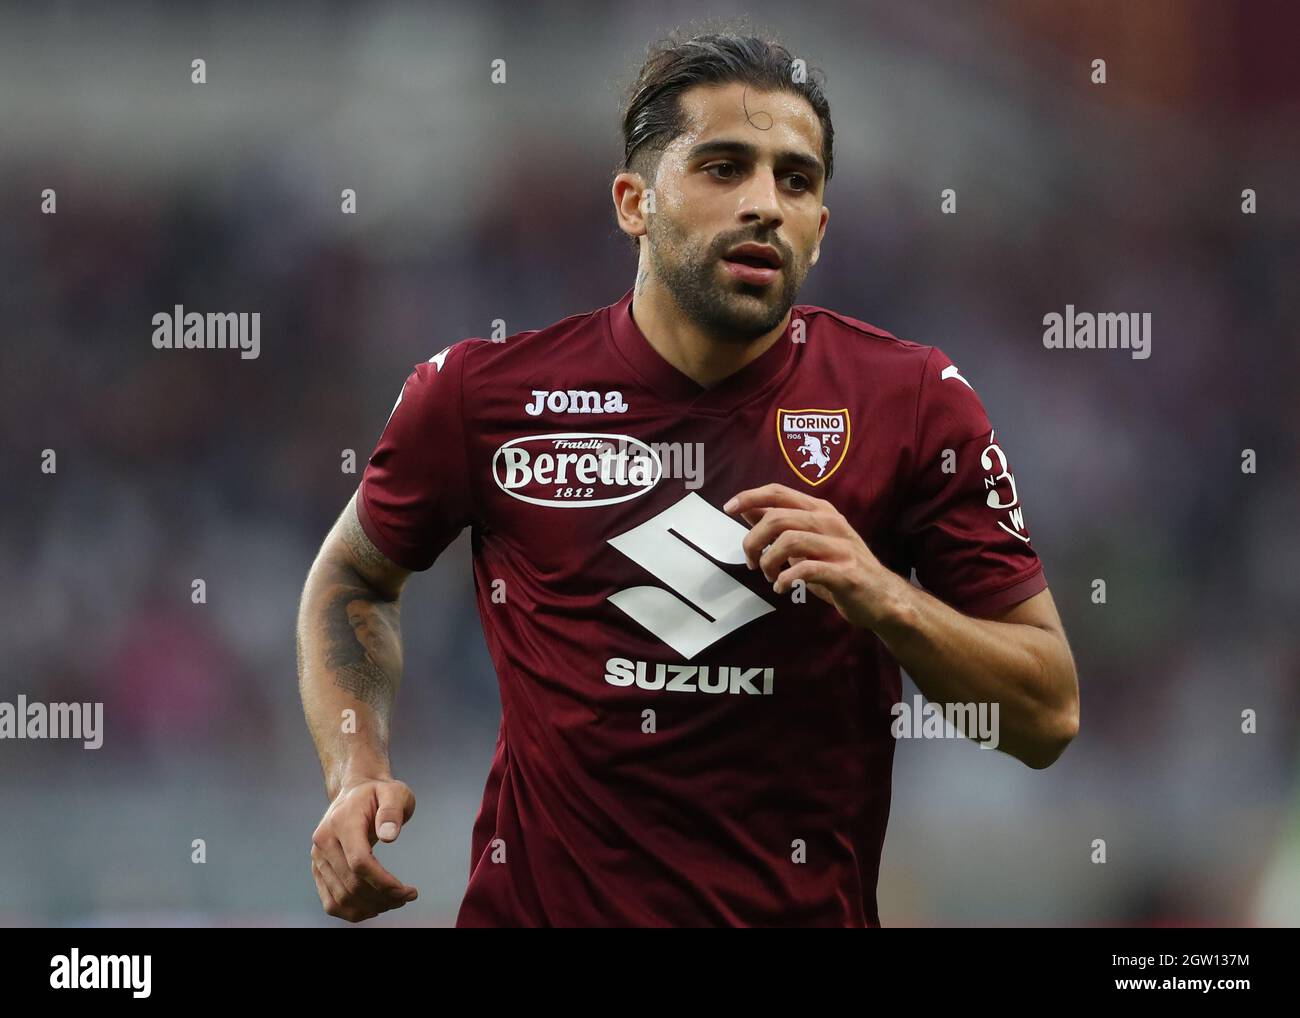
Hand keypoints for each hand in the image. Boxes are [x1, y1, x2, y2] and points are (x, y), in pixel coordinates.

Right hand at [310, 777, 418, 921]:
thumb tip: (389, 836)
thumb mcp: (394, 792)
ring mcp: (318, 858)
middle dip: (383, 897)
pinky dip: (353, 911)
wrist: (355, 791)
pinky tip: (375, 907)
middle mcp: (323, 841)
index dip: (383, 882)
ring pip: (341, 898)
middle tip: (407, 896)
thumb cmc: (378, 793)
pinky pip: (331, 902)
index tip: (407, 890)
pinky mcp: (318, 869)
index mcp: (341, 822)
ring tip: (395, 902)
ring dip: (371, 907)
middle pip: (351, 884)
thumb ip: (392, 811)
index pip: (359, 862)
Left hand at [724, 483, 901, 631]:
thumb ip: (781, 524)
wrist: (882, 597)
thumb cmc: (840, 567)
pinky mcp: (845, 573)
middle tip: (752, 562)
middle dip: (754, 541)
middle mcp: (830, 523)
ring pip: (789, 541)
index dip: (750, 497)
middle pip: (778, 518)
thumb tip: (747, 509)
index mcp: (820, 511)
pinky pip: (807, 569)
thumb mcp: (808, 541)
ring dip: (769, 561)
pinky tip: (782, 587)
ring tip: (769, 576)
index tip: (728, 508)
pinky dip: (786, 578)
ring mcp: (839, 547)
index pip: (779, 492)